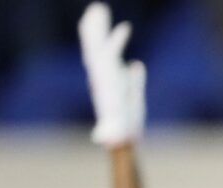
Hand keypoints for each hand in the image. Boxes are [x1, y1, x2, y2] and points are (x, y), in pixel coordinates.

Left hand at [79, 3, 145, 147]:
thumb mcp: (115, 133)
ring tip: (100, 8)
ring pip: (101, 46)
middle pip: (96, 46)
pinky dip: (119, 40)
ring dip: (101, 27)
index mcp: (106, 84)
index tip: (126, 28)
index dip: (115, 44)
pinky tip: (124, 29)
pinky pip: (116, 53)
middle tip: (98, 7)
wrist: (118, 139)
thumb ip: (109, 131)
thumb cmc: (119, 135)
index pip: (106, 59)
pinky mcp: (117, 76)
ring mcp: (109, 74)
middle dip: (97, 27)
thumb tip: (104, 139)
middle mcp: (103, 76)